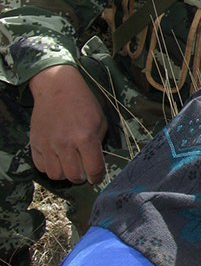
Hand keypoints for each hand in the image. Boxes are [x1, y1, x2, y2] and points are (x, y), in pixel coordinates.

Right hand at [28, 65, 107, 183]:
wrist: (57, 88)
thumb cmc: (83, 103)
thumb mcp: (100, 121)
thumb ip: (99, 143)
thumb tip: (96, 163)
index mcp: (85, 137)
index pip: (93, 168)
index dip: (97, 177)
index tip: (97, 177)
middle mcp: (65, 143)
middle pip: (73, 176)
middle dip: (82, 177)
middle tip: (84, 171)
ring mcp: (48, 144)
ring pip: (56, 175)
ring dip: (65, 174)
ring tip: (70, 165)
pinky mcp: (35, 143)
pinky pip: (41, 167)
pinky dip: (50, 167)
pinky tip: (57, 159)